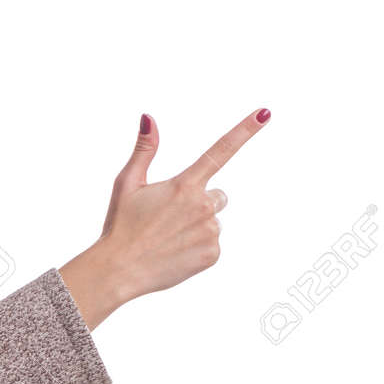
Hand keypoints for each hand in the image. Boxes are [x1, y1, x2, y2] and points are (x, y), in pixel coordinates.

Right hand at [98, 108, 270, 301]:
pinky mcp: (212, 254)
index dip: (244, 130)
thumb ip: (144, 150)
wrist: (118, 270)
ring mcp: (210, 232)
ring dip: (196, 227)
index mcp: (184, 185)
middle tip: (168, 218)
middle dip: (198, 202)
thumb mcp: (126, 184)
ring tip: (167, 239)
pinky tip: (174, 253)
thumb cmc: (120, 225)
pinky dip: (196, 247)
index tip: (265, 113)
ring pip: (212, 221)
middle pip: (216, 196)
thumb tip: (149, 118)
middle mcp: (203, 205)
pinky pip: (211, 244)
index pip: (220, 151)